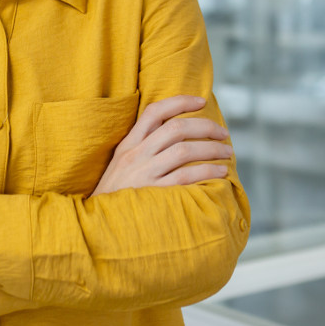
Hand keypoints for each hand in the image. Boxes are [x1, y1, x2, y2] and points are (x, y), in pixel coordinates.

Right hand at [91, 96, 232, 196]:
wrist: (98, 224)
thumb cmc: (115, 194)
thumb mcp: (121, 164)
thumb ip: (142, 148)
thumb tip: (176, 134)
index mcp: (128, 144)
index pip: (154, 112)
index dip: (180, 102)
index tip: (201, 101)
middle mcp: (136, 155)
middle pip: (176, 128)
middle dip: (205, 127)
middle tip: (223, 133)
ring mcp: (144, 174)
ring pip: (184, 150)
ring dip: (211, 149)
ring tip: (227, 152)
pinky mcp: (153, 193)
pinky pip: (185, 177)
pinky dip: (207, 171)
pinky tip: (220, 173)